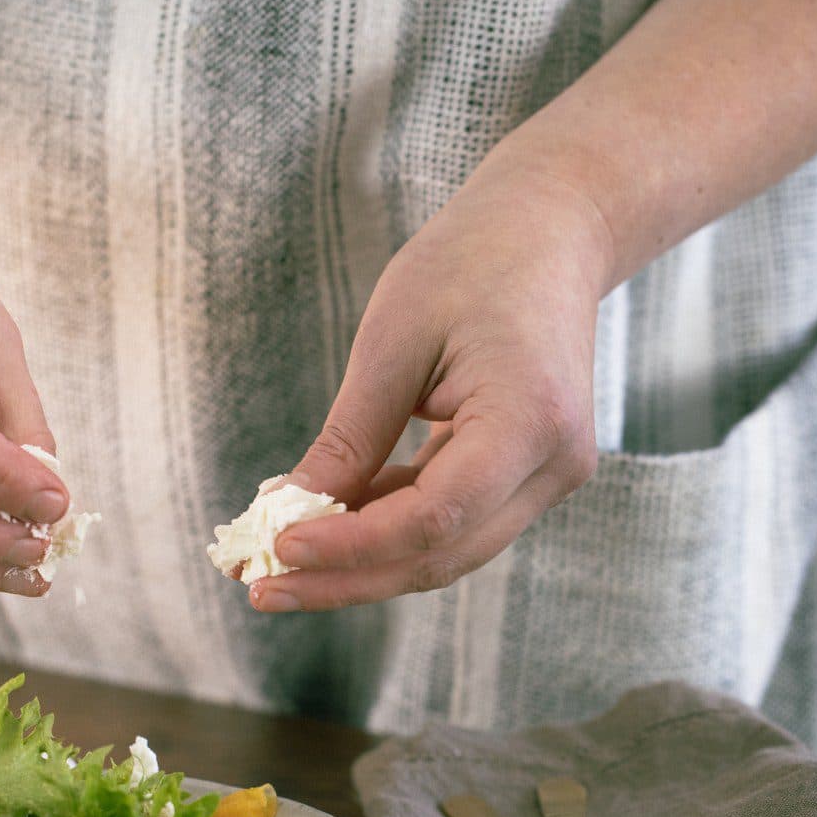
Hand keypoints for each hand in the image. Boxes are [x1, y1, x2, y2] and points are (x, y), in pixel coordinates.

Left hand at [252, 162, 612, 611]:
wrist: (552, 228)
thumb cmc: (471, 262)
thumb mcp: (395, 339)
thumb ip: (350, 438)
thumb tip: (289, 514)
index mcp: (531, 422)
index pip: (434, 518)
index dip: (352, 546)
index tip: (278, 550)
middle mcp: (556, 465)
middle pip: (441, 554)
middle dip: (346, 578)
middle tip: (260, 588)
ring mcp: (549, 476)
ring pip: (444, 551)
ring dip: (361, 564)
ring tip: (276, 567)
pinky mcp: (527, 475)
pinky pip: (451, 521)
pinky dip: (386, 528)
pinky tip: (323, 524)